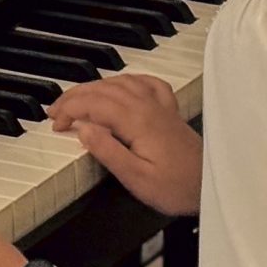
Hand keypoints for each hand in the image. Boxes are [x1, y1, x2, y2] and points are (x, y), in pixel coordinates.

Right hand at [49, 74, 202, 216]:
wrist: (211, 185)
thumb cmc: (176, 187)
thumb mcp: (135, 178)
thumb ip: (107, 151)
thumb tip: (83, 129)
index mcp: (138, 120)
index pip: (95, 103)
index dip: (71, 110)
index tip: (56, 124)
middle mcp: (148, 106)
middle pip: (104, 88)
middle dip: (74, 96)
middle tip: (55, 111)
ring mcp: (160, 105)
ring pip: (120, 82)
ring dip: (94, 86)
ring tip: (75, 99)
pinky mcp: (168, 110)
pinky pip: (144, 82)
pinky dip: (124, 80)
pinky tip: (118, 85)